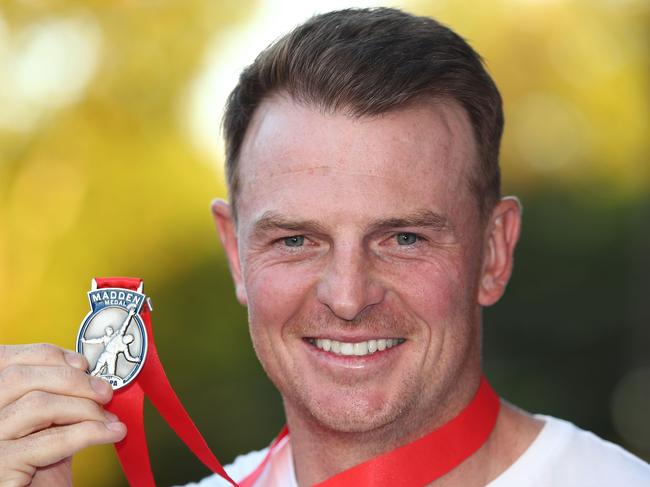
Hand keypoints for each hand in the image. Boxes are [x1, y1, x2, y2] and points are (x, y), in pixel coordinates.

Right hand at [0, 344, 125, 486]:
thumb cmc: (40, 467)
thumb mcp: (47, 423)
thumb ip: (57, 396)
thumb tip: (89, 374)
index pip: (8, 360)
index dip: (47, 355)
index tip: (81, 364)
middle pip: (20, 377)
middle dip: (72, 380)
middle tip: (104, 392)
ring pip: (38, 404)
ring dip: (84, 407)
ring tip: (108, 418)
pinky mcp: (1, 466)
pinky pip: (50, 441)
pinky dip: (89, 432)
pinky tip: (110, 433)